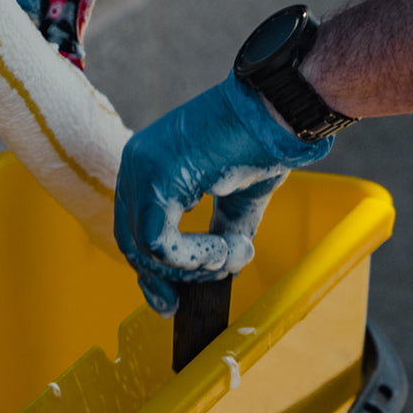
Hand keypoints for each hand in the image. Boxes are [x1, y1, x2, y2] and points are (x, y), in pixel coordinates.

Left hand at [114, 72, 332, 314]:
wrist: (280, 110)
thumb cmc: (263, 144)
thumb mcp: (236, 202)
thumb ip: (220, 236)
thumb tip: (221, 272)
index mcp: (147, 168)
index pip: (133, 232)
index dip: (153, 272)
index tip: (170, 302)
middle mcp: (135, 165)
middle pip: (132, 245)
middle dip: (167, 280)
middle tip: (199, 292)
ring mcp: (141, 168)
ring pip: (146, 249)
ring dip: (192, 267)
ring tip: (230, 256)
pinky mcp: (156, 176)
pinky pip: (158, 242)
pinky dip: (192, 257)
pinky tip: (223, 250)